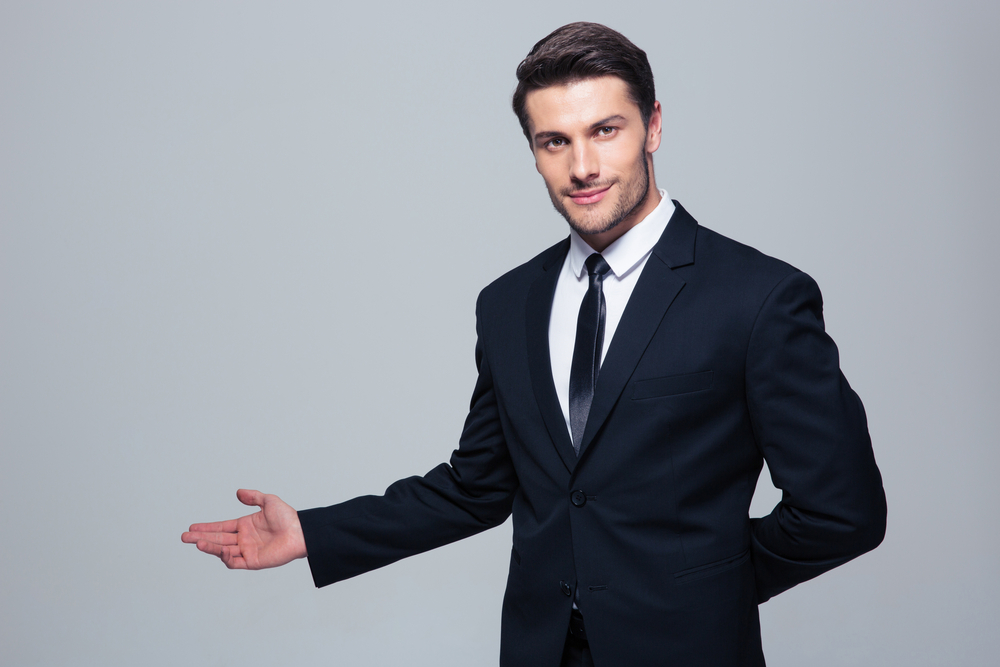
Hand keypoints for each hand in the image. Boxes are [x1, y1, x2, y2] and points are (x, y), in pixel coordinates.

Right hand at [181, 489, 306, 569]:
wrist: (300, 532)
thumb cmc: (288, 518)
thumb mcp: (268, 501)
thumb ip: (253, 497)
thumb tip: (237, 492)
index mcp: (245, 526)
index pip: (221, 527)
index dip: (207, 527)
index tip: (192, 526)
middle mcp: (244, 539)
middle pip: (218, 539)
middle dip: (201, 538)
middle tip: (184, 536)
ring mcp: (247, 551)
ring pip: (223, 550)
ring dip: (209, 547)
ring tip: (196, 542)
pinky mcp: (253, 562)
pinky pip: (235, 561)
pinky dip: (225, 557)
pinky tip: (219, 550)